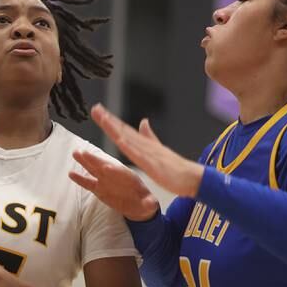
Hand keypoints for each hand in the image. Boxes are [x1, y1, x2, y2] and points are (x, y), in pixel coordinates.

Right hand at [70, 150, 158, 221]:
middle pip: (104, 166)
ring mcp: (106, 182)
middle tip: (84, 152)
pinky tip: (71, 173)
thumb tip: (151, 204)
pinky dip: (80, 179)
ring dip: (85, 162)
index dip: (114, 170)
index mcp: (129, 177)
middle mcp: (116, 176)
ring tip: (76, 153)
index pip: (121, 172)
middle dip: (95, 160)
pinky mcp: (99, 189)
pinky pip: (88, 183)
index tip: (107, 167)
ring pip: (94, 170)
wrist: (138, 206)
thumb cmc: (145, 201)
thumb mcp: (149, 203)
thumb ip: (149, 203)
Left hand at [89, 104, 203, 197]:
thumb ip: (149, 136)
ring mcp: (149, 154)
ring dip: (116, 129)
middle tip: (95, 108)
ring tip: (104, 119)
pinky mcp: (153, 164)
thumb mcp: (158, 150)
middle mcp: (145, 145)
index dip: (111, 120)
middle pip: (123, 131)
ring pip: (128, 140)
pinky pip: (139, 155)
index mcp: (144, 144)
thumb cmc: (174, 167)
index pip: (124, 129)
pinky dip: (129, 147)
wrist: (191, 178)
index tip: (98, 110)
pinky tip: (120, 140)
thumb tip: (143, 121)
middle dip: (109, 120)